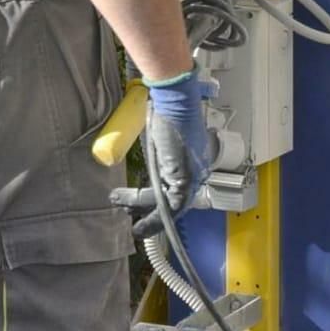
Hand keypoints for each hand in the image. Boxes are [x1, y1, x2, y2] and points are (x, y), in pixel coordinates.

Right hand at [143, 72, 215, 215]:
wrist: (174, 102)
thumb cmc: (167, 112)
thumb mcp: (160, 140)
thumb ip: (159, 156)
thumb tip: (150, 159)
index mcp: (193, 162)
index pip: (177, 190)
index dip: (158, 203)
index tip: (141, 209)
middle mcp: (197, 172)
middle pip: (174, 202)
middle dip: (152, 215)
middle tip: (133, 220)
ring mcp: (193, 177)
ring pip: (169, 208)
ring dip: (148, 218)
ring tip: (132, 226)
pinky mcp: (185, 180)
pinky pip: (170, 208)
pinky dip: (153, 221)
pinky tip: (139, 227)